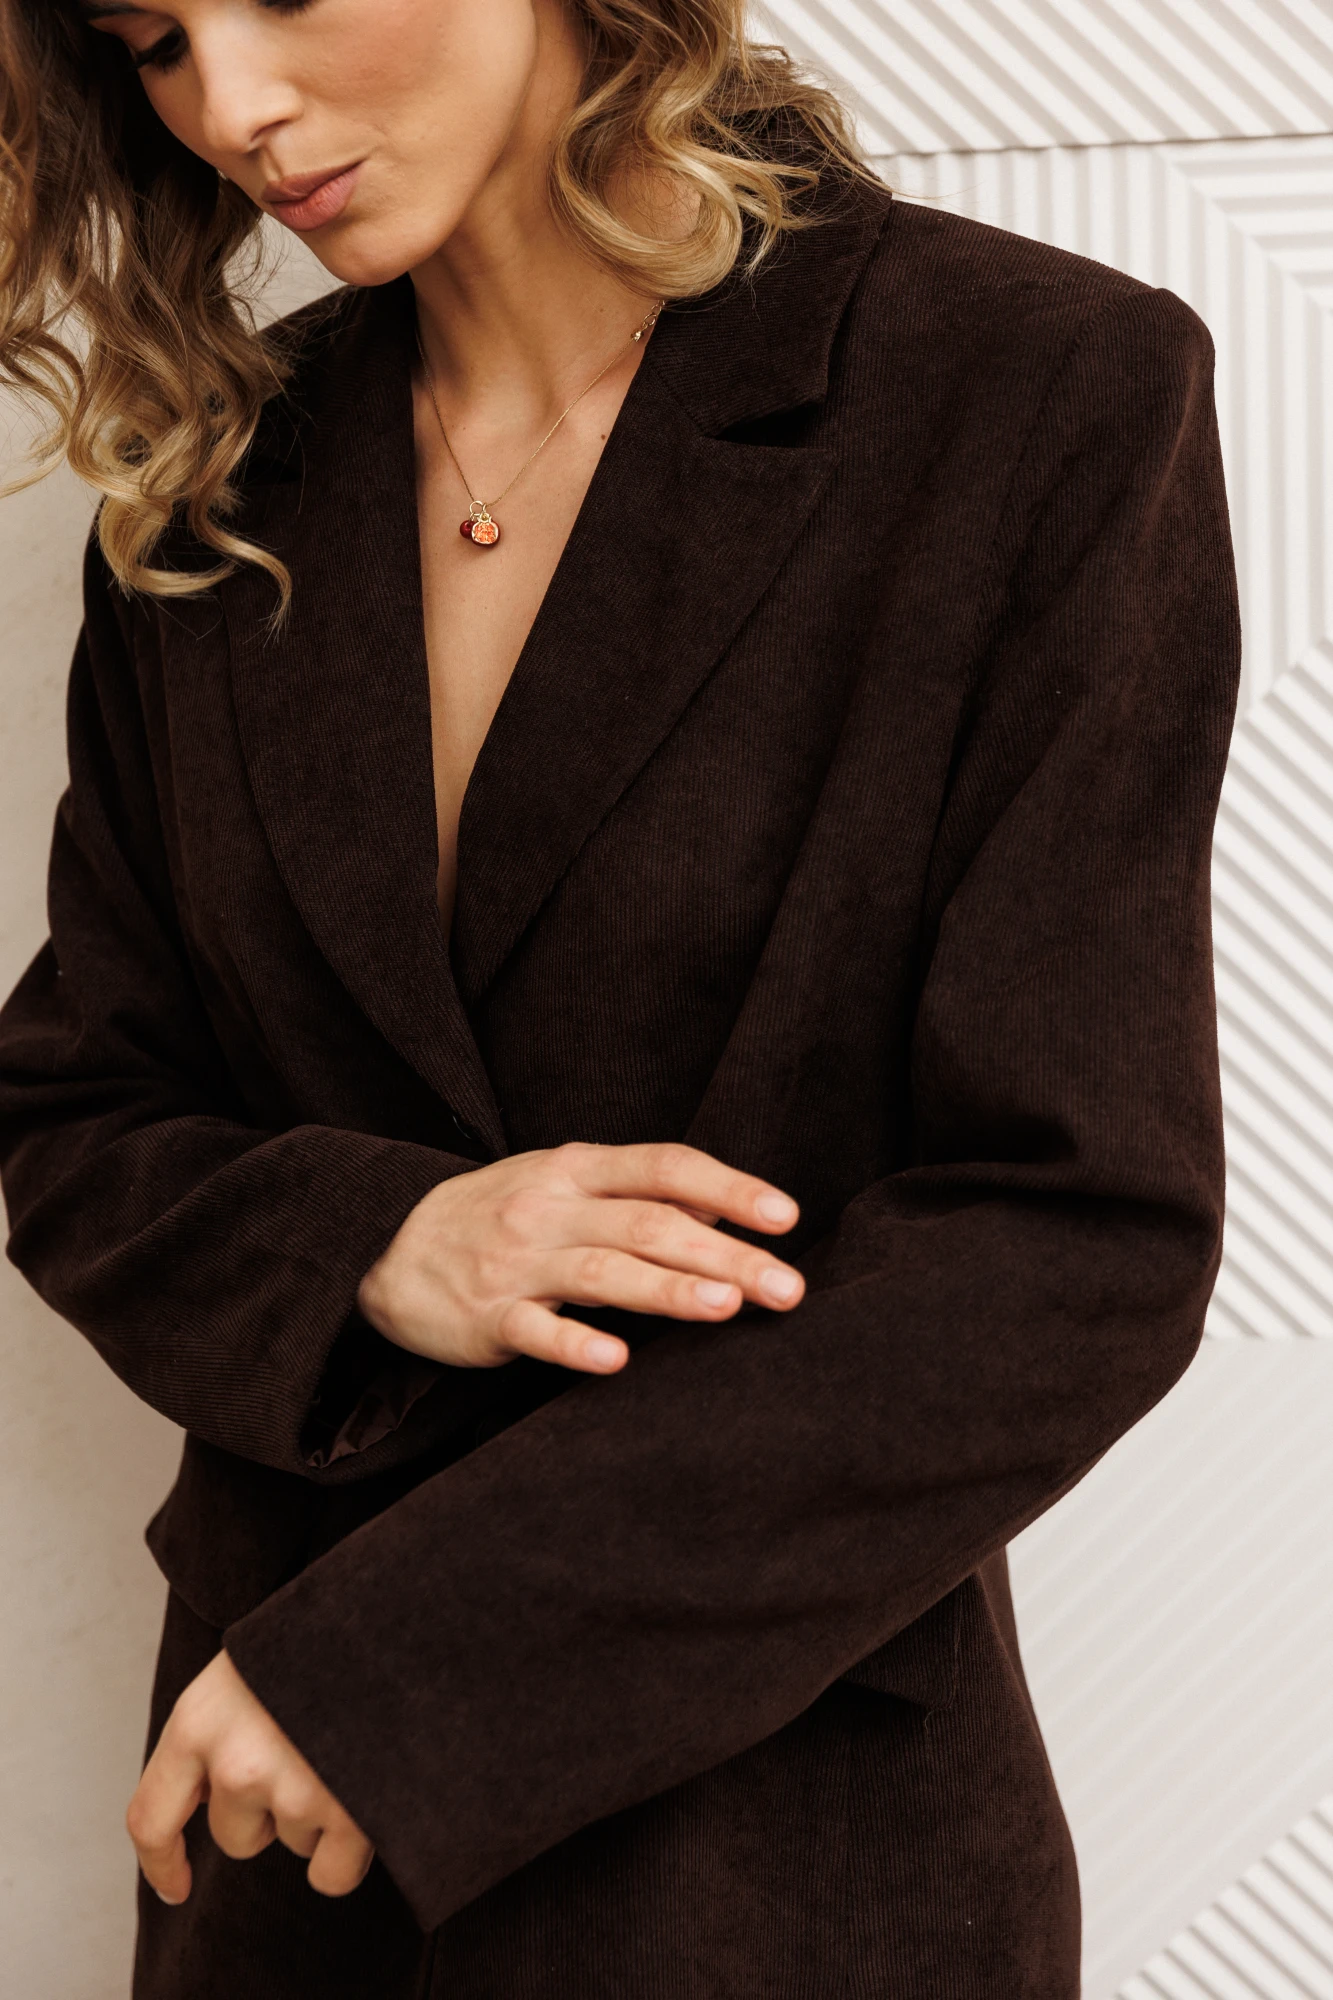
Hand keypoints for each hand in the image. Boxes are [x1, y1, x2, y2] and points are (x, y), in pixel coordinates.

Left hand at [127, 1650, 372, 1904]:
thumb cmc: (321, 1637)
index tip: (177, 1888)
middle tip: (309, 1748)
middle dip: (269, 1812)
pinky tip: (365, 1800)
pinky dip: (350, 1852)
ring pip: (293, 1843)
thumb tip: (210, 1799)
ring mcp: (292, 1789)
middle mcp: (235, 1763)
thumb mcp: (248, 1666)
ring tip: (346, 1745)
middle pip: (236, 1838)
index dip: (162, 1863)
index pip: (151, 1819)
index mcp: (198, 1721)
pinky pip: (332, 1874)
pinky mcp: (348, 1812)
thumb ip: (218, 1732)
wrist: (396, 1618)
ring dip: (318, 1813)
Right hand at [358, 1139, 803, 1376]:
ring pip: (602, 1274)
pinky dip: (574, 1343)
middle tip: (787, 1288)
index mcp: (577, 1167)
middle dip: (726, 1253)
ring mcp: (516, 1261)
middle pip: (649, 1224)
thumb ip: (642, 1193)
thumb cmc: (503, 1215)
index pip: (664, 1166)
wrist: (388, 1246)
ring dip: (667, 1290)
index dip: (729, 1187)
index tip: (785, 1216)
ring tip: (726, 1306)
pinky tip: (615, 1360)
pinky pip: (534, 1330)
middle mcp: (550, 1207)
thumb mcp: (567, 1183)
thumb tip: (730, 1206)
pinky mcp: (485, 1316)